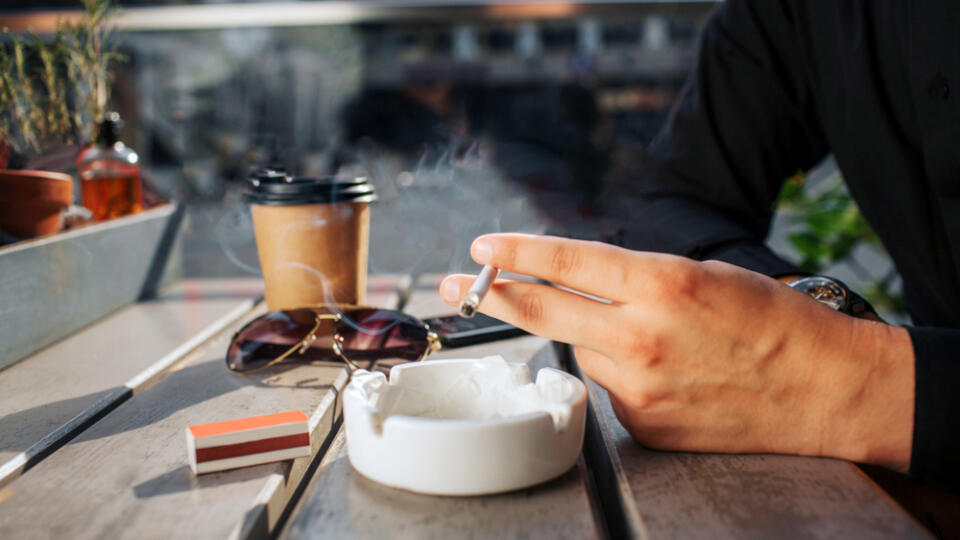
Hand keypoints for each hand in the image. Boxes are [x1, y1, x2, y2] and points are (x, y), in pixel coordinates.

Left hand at [440, 234, 914, 469]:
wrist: (821, 389)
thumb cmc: (771, 321)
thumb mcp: (704, 275)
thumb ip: (634, 279)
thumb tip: (576, 281)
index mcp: (662, 285)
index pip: (569, 261)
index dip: (519, 251)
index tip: (482, 248)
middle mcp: (642, 336)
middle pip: (545, 312)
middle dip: (494, 296)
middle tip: (456, 288)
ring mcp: (640, 385)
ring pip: (582, 350)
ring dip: (595, 337)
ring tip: (654, 338)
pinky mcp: (643, 423)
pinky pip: (609, 387)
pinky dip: (622, 373)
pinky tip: (666, 372)